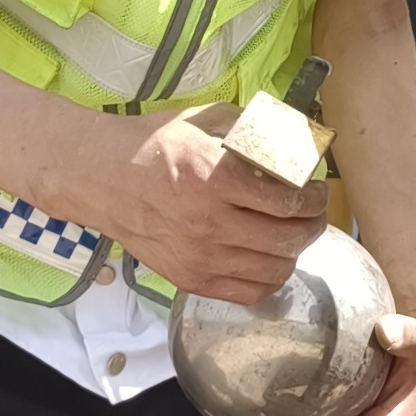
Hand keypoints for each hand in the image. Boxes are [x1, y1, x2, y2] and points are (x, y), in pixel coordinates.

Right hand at [56, 104, 324, 303]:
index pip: (289, 202)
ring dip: (294, 253)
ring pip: (275, 271)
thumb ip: (251, 132)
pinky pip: (248, 293)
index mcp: (215, 180)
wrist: (99, 177)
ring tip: (292, 236)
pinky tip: (269, 260)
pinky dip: (269, 280)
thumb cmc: (152, 146)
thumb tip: (294, 141)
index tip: (316, 192)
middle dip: (313, 226)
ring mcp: (198, 258)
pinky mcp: (188, 279)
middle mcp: (209, 224)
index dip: (315, 199)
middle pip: (288, 240)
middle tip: (313, 214)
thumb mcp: (205, 122)